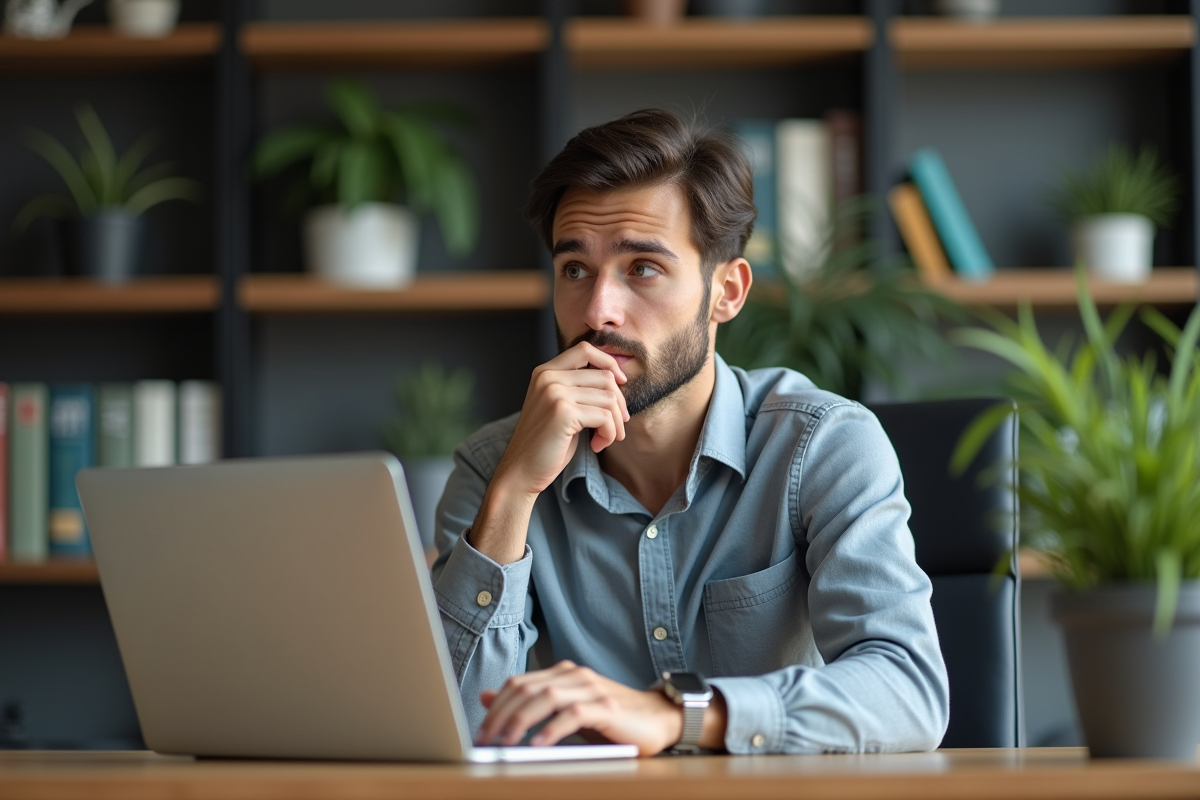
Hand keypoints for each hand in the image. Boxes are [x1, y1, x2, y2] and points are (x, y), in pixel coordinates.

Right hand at [468, 342, 627, 564]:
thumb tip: (617, 379)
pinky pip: (605, 417)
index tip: (621, 384)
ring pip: (609, 398)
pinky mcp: (564, 412)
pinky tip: (598, 446)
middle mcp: (548, 377)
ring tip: (606, 439)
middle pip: (604, 376)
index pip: (585, 349)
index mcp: (545, 372)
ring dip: (616, 423)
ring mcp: (555, 392)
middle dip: (619, 403)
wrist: (521, 471)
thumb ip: (579, 389)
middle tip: (617, 426)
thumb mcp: (559, 407)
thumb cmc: (545, 444)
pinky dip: (609, 433)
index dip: (609, 363)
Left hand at [476, 661, 681, 756]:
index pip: (518, 683)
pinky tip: (538, 745)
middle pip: (527, 688)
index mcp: (562, 673)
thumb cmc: (611, 719)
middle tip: (485, 740)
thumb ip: (529, 703)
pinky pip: (573, 715)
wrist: (658, 719)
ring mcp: (592, 689)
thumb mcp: (564, 710)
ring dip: (521, 722)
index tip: (481, 731)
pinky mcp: (607, 707)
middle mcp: (574, 675)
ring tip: (505, 744)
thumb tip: (486, 697)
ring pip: (546, 697)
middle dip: (501, 715)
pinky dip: (552, 729)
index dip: (496, 706)